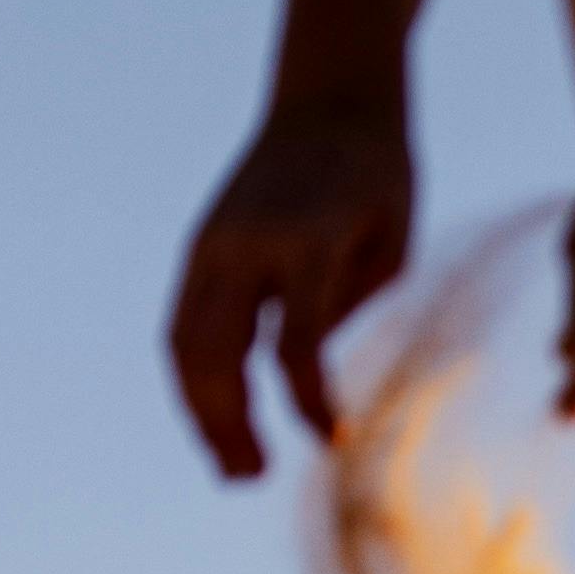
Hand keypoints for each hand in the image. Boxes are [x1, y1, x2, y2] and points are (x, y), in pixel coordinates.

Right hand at [169, 102, 416, 479]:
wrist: (331, 96)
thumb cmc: (380, 172)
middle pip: (216, 352)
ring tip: (231, 464)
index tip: (332, 441)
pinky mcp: (199, 247)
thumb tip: (301, 372)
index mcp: (308, 240)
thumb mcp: (392, 241)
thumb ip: (348, 305)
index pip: (296, 343)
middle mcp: (247, 243)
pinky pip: (181, 324)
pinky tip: (216, 417)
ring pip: (184, 343)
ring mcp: (213, 243)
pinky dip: (194, 378)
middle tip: (251, 477)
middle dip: (229, 424)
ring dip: (200, 412)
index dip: (309, 401)